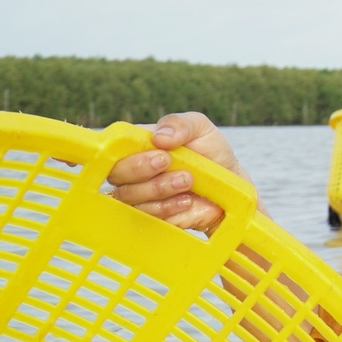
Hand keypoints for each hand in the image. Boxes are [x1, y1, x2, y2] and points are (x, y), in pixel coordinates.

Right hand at [105, 112, 254, 233]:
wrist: (231, 183)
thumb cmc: (210, 151)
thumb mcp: (200, 128)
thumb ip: (180, 124)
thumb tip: (159, 136)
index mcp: (136, 146)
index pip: (111, 150)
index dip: (119, 154)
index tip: (157, 155)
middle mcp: (132, 172)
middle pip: (116, 175)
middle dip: (141, 169)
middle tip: (169, 163)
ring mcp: (141, 196)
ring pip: (131, 197)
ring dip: (159, 189)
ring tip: (188, 181)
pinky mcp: (153, 216)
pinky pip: (148, 217)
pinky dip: (168, 208)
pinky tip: (187, 201)